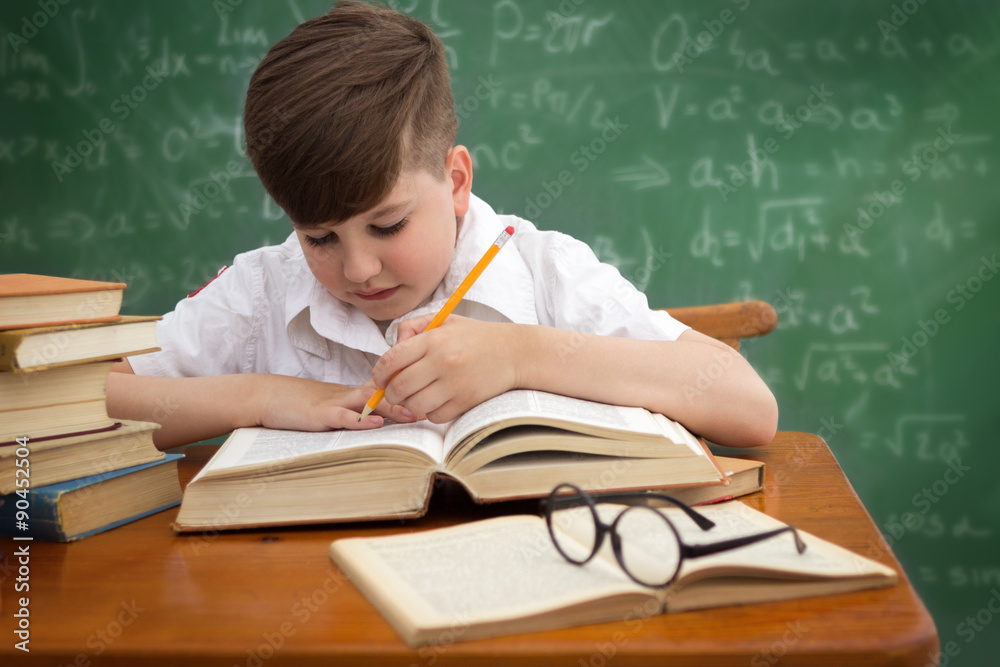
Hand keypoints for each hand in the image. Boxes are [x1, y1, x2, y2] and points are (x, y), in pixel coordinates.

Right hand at [253, 375, 416, 430]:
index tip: (431, 396)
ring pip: (368, 402)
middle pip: (383, 393)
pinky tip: (374, 425)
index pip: (385, 390)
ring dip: (392, 408)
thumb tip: (380, 419)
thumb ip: (354, 410)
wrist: (266, 396)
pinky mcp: (319, 415)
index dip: (407, 392)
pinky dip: (359, 421)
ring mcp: (334, 403)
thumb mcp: (332, 404)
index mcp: (353, 394)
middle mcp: (347, 395)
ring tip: (412, 414)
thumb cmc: (299, 403)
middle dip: (408, 400)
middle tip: (432, 405)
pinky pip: (342, 417)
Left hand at [371, 315, 518, 422]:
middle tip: (395, 392)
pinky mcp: (466, 401)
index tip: (379, 379)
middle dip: (391, 393)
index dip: (378, 374)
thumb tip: (393, 345)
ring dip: (411, 404)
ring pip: (414, 405)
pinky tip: (438, 401)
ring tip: (418, 396)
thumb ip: (414, 327)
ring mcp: (455, 384)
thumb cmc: (477, 337)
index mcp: (434, 339)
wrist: (515, 352)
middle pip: (398, 387)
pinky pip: (435, 416)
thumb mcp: (445, 320)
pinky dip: (431, 412)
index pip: (391, 360)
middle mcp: (442, 361)